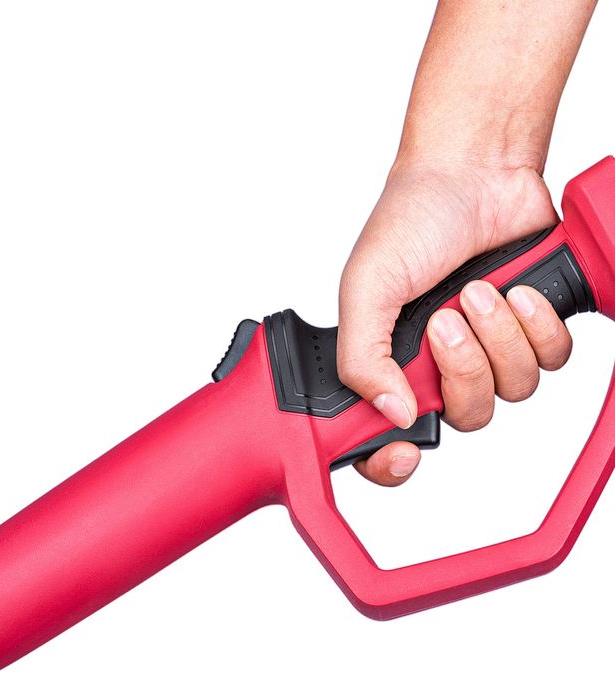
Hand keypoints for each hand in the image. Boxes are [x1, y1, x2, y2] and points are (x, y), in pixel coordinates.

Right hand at [337, 159, 572, 485]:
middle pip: (465, 419)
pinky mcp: (532, 329)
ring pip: (512, 391)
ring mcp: (488, 347)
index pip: (384, 436)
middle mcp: (440, 363)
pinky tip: (516, 290)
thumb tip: (392, 414)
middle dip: (463, 370)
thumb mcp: (365, 288)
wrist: (474, 172)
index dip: (392, 460)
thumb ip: (362, 357)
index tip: (404, 450)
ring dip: (500, 338)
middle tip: (447, 321)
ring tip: (480, 292)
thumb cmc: (410, 220)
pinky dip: (538, 326)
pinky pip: (552, 361)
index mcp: (390, 361)